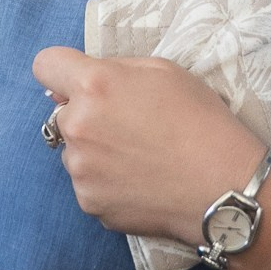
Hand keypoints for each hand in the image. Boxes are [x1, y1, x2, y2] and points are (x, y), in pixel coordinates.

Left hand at [30, 46, 262, 245]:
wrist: (224, 186)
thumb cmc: (201, 121)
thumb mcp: (164, 71)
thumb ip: (114, 70)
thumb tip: (71, 85)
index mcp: (94, 86)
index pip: (45, 65)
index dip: (61, 71)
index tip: (79, 83)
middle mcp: (78, 127)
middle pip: (62, 114)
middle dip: (87, 117)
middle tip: (130, 128)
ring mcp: (81, 170)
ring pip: (75, 152)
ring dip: (96, 153)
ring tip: (142, 160)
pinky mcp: (90, 204)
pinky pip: (89, 185)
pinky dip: (108, 184)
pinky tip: (142, 183)